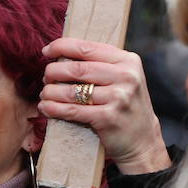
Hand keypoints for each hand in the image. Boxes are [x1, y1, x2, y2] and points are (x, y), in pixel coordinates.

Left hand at [38, 37, 170, 173]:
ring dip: (51, 91)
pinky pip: (73, 110)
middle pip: (76, 69)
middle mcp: (126, 76)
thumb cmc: (125, 105)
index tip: (47, 51)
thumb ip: (99, 63)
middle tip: (46, 78)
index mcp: (127, 60)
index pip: (87, 47)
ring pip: (72, 90)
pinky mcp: (108, 118)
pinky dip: (54, 108)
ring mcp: (118, 97)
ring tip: (45, 93)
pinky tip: (46, 107)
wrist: (143, 141)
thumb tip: (61, 52)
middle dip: (54, 72)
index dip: (61, 47)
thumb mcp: (121, 78)